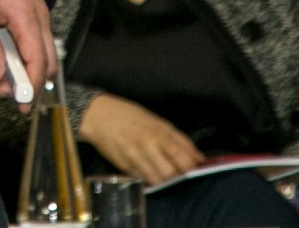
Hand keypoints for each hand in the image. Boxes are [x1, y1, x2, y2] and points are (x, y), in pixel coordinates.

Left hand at [0, 0, 53, 101]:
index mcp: (25, 14)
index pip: (36, 60)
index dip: (30, 86)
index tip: (21, 104)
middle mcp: (39, 16)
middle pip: (45, 62)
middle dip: (25, 82)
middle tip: (0, 91)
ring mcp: (40, 15)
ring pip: (41, 54)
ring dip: (21, 70)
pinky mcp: (34, 14)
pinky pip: (33, 42)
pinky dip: (20, 56)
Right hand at [77, 94, 203, 185]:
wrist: (98, 115)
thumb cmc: (129, 115)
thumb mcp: (156, 121)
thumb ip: (177, 139)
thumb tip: (197, 157)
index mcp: (158, 131)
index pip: (182, 154)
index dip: (194, 165)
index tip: (201, 169)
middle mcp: (148, 145)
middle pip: (172, 171)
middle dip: (182, 177)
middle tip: (186, 176)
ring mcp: (136, 157)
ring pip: (159, 180)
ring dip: (168, 182)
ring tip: (171, 178)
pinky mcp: (125, 167)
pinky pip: (144, 180)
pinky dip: (152, 181)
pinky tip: (155, 176)